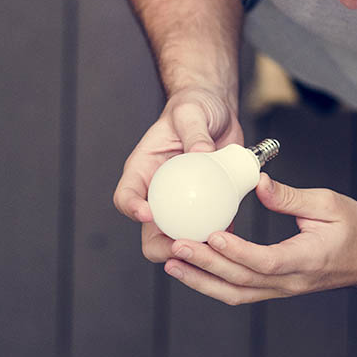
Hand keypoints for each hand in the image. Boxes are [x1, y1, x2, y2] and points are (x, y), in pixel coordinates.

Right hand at [112, 86, 243, 263]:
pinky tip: (231, 239)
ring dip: (192, 248)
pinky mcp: (206, 205)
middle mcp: (158, 191)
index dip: (131, 209)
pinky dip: (217, 238)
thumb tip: (201, 154)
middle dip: (161, 246)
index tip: (147, 214)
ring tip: (209, 249)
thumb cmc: (196, 106)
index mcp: (143, 169)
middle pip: (149, 230)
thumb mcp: (192, 112)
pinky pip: (208, 228)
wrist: (218, 112)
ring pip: (179, 237)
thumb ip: (194, 131)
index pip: (125, 195)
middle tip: (182, 245)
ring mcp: (182, 202)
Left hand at [162, 174, 356, 303]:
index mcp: (307, 259)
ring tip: (172, 262)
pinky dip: (213, 281)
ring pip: (236, 293)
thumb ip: (291, 196)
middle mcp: (291, 282)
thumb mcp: (329, 204)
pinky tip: (192, 267)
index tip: (213, 235)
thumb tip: (257, 181)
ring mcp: (283, 289)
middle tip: (176, 246)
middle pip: (242, 281)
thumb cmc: (356, 228)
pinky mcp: (276, 287)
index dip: (237, 252)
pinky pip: (241, 290)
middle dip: (206, 265)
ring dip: (202, 280)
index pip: (267, 261)